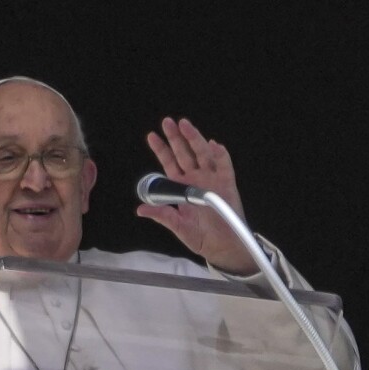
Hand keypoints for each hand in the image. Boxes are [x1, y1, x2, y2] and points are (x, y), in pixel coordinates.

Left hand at [136, 117, 258, 274]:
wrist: (222, 247)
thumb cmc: (200, 236)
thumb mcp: (178, 226)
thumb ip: (162, 216)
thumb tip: (141, 210)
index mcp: (181, 187)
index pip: (169, 163)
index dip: (161, 149)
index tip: (152, 136)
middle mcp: (196, 178)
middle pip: (185, 153)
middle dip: (176, 137)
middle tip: (168, 122)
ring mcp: (212, 179)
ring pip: (202, 154)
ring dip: (195, 139)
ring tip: (186, 126)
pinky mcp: (227, 184)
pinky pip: (224, 165)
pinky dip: (220, 154)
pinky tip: (213, 145)